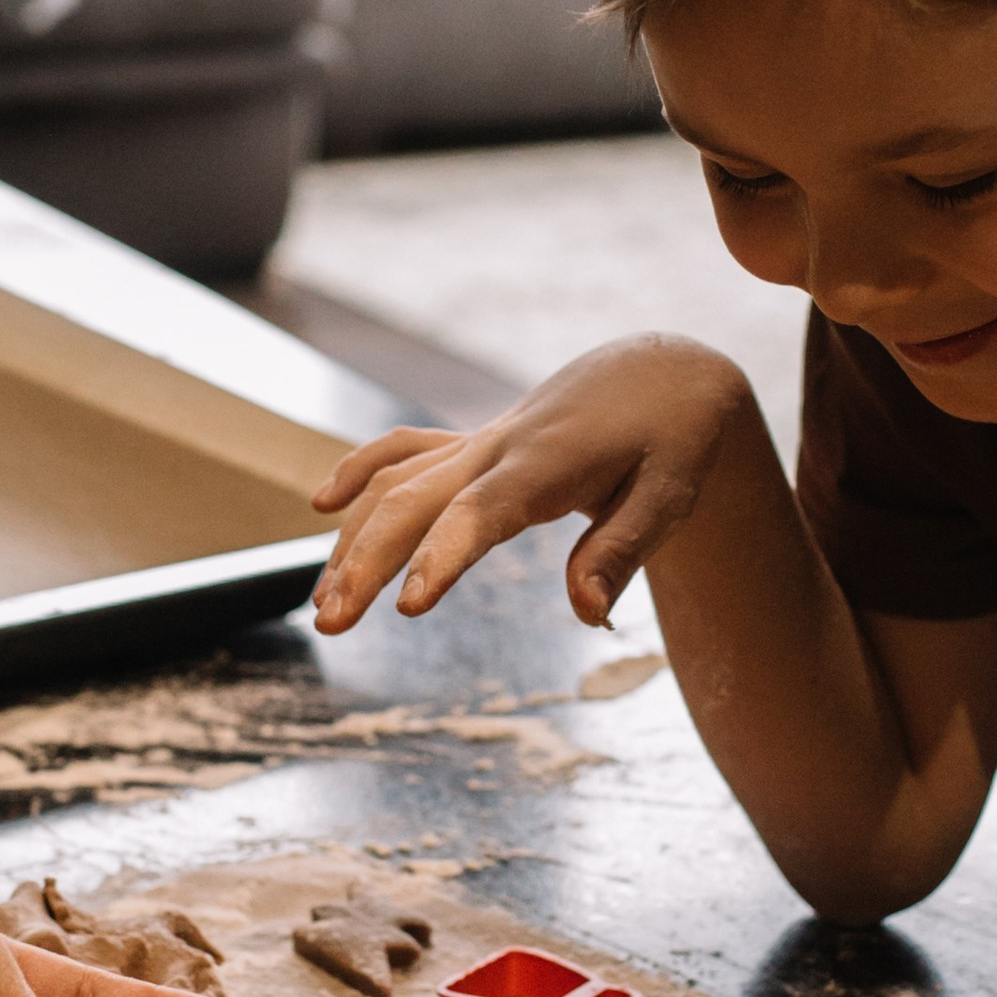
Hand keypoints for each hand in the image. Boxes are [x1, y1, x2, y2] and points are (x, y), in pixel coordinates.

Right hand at [310, 339, 754, 633]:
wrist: (663, 372)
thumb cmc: (674, 437)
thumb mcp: (671, 495)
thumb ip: (623, 551)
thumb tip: (589, 614)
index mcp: (547, 464)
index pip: (480, 513)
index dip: (440, 555)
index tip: (406, 605)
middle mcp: (500, 448)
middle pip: (413, 499)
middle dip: (365, 560)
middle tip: (331, 624)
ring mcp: (480, 442)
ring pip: (396, 480)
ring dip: (352, 538)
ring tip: (324, 605)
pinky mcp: (474, 443)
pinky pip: (405, 451)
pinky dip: (361, 471)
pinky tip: (323, 505)